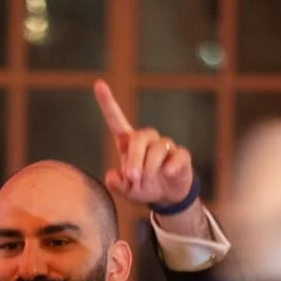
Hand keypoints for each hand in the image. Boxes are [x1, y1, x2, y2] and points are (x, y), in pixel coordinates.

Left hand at [93, 80, 194, 209]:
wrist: (168, 196)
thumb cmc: (144, 187)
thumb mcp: (127, 191)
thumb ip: (116, 185)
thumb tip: (112, 176)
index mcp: (129, 143)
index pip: (116, 119)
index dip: (108, 103)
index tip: (99, 84)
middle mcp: (147, 141)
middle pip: (140, 137)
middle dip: (135, 158)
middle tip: (132, 177)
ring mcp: (165, 146)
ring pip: (157, 149)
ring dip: (150, 168)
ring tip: (147, 184)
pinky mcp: (181, 155)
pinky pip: (177, 156)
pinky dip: (171, 166)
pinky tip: (167, 173)